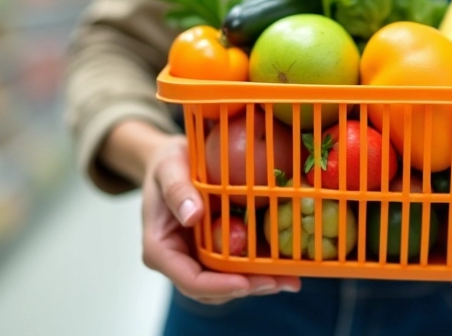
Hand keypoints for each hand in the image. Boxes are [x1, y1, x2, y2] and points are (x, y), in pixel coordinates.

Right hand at [108, 120, 300, 303]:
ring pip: (228, 283)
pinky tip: (286, 264)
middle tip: (279, 281)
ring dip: (258, 282)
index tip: (246, 281)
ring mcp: (198, 258)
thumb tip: (193, 216)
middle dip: (246, 287)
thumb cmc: (167, 164)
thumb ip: (177, 190)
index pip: (190, 280)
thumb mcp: (168, 168)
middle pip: (212, 289)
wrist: (173, 162)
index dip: (220, 286)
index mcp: (161, 250)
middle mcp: (179, 261)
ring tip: (289, 278)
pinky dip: (260, 267)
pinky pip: (237, 266)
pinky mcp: (215, 251)